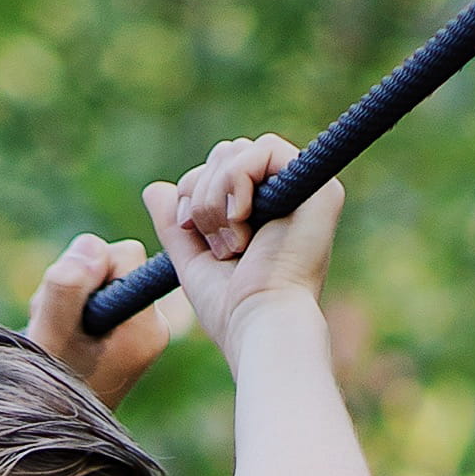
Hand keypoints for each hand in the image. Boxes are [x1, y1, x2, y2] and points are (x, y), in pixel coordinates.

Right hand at [23, 232, 176, 413]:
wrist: (46, 435)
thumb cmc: (46, 392)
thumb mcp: (51, 334)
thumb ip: (68, 286)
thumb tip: (93, 246)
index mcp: (146, 329)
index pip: (126, 255)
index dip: (89, 269)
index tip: (70, 307)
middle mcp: (151, 328)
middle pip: (113, 261)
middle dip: (77, 282)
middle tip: (56, 324)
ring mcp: (138, 332)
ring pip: (99, 277)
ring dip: (67, 297)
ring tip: (55, 336)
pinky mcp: (122, 335)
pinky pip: (95, 296)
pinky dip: (70, 309)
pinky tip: (60, 338)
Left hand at [142, 134, 337, 358]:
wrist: (261, 325)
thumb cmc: (232, 309)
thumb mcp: (193, 261)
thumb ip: (176, 225)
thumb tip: (153, 189)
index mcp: (264, 211)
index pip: (219, 169)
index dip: (193, 189)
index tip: (189, 229)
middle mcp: (289, 196)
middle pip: (227, 153)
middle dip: (202, 193)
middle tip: (213, 242)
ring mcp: (307, 191)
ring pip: (239, 151)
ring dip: (216, 196)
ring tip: (229, 242)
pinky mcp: (321, 188)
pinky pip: (264, 149)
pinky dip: (238, 183)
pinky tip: (242, 223)